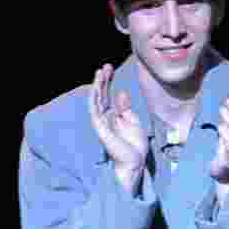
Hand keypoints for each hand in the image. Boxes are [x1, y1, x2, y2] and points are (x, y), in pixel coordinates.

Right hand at [88, 63, 147, 191]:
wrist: (134, 162)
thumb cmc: (134, 146)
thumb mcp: (134, 122)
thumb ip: (126, 108)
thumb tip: (120, 92)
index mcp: (113, 116)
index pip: (108, 95)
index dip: (108, 82)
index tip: (110, 69)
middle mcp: (105, 118)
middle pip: (101, 95)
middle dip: (103, 80)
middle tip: (105, 66)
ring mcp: (102, 122)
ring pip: (96, 100)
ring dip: (97, 86)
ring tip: (99, 72)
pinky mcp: (100, 128)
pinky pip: (94, 110)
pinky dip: (94, 98)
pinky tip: (96, 87)